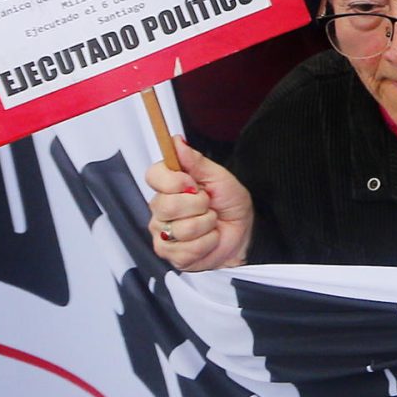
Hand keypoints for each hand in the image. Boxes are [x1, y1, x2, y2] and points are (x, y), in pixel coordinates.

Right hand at [145, 138, 253, 272]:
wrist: (243, 232)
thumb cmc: (230, 204)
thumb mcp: (219, 177)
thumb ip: (196, 161)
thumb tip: (176, 142)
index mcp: (169, 185)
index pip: (153, 175)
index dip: (174, 180)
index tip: (192, 183)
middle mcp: (160, 208)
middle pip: (167, 205)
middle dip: (198, 205)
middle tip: (208, 205)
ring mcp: (162, 233)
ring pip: (181, 229)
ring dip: (206, 225)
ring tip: (210, 223)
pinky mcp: (170, 254)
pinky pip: (187, 250)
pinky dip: (206, 243)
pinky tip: (208, 238)